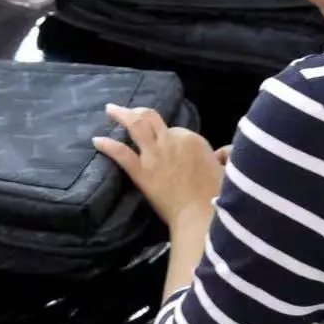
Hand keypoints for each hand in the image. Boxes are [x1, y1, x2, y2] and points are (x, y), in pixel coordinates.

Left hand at [93, 104, 225, 226]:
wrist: (200, 213)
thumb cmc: (216, 195)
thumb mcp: (227, 170)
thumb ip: (225, 157)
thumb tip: (225, 152)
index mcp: (192, 139)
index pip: (175, 130)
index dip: (169, 136)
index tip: (164, 141)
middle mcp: (171, 140)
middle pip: (152, 118)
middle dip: (139, 111)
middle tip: (129, 110)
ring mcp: (154, 155)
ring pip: (135, 126)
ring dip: (121, 115)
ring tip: (110, 109)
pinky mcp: (140, 171)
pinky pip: (121, 153)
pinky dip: (107, 145)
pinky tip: (96, 140)